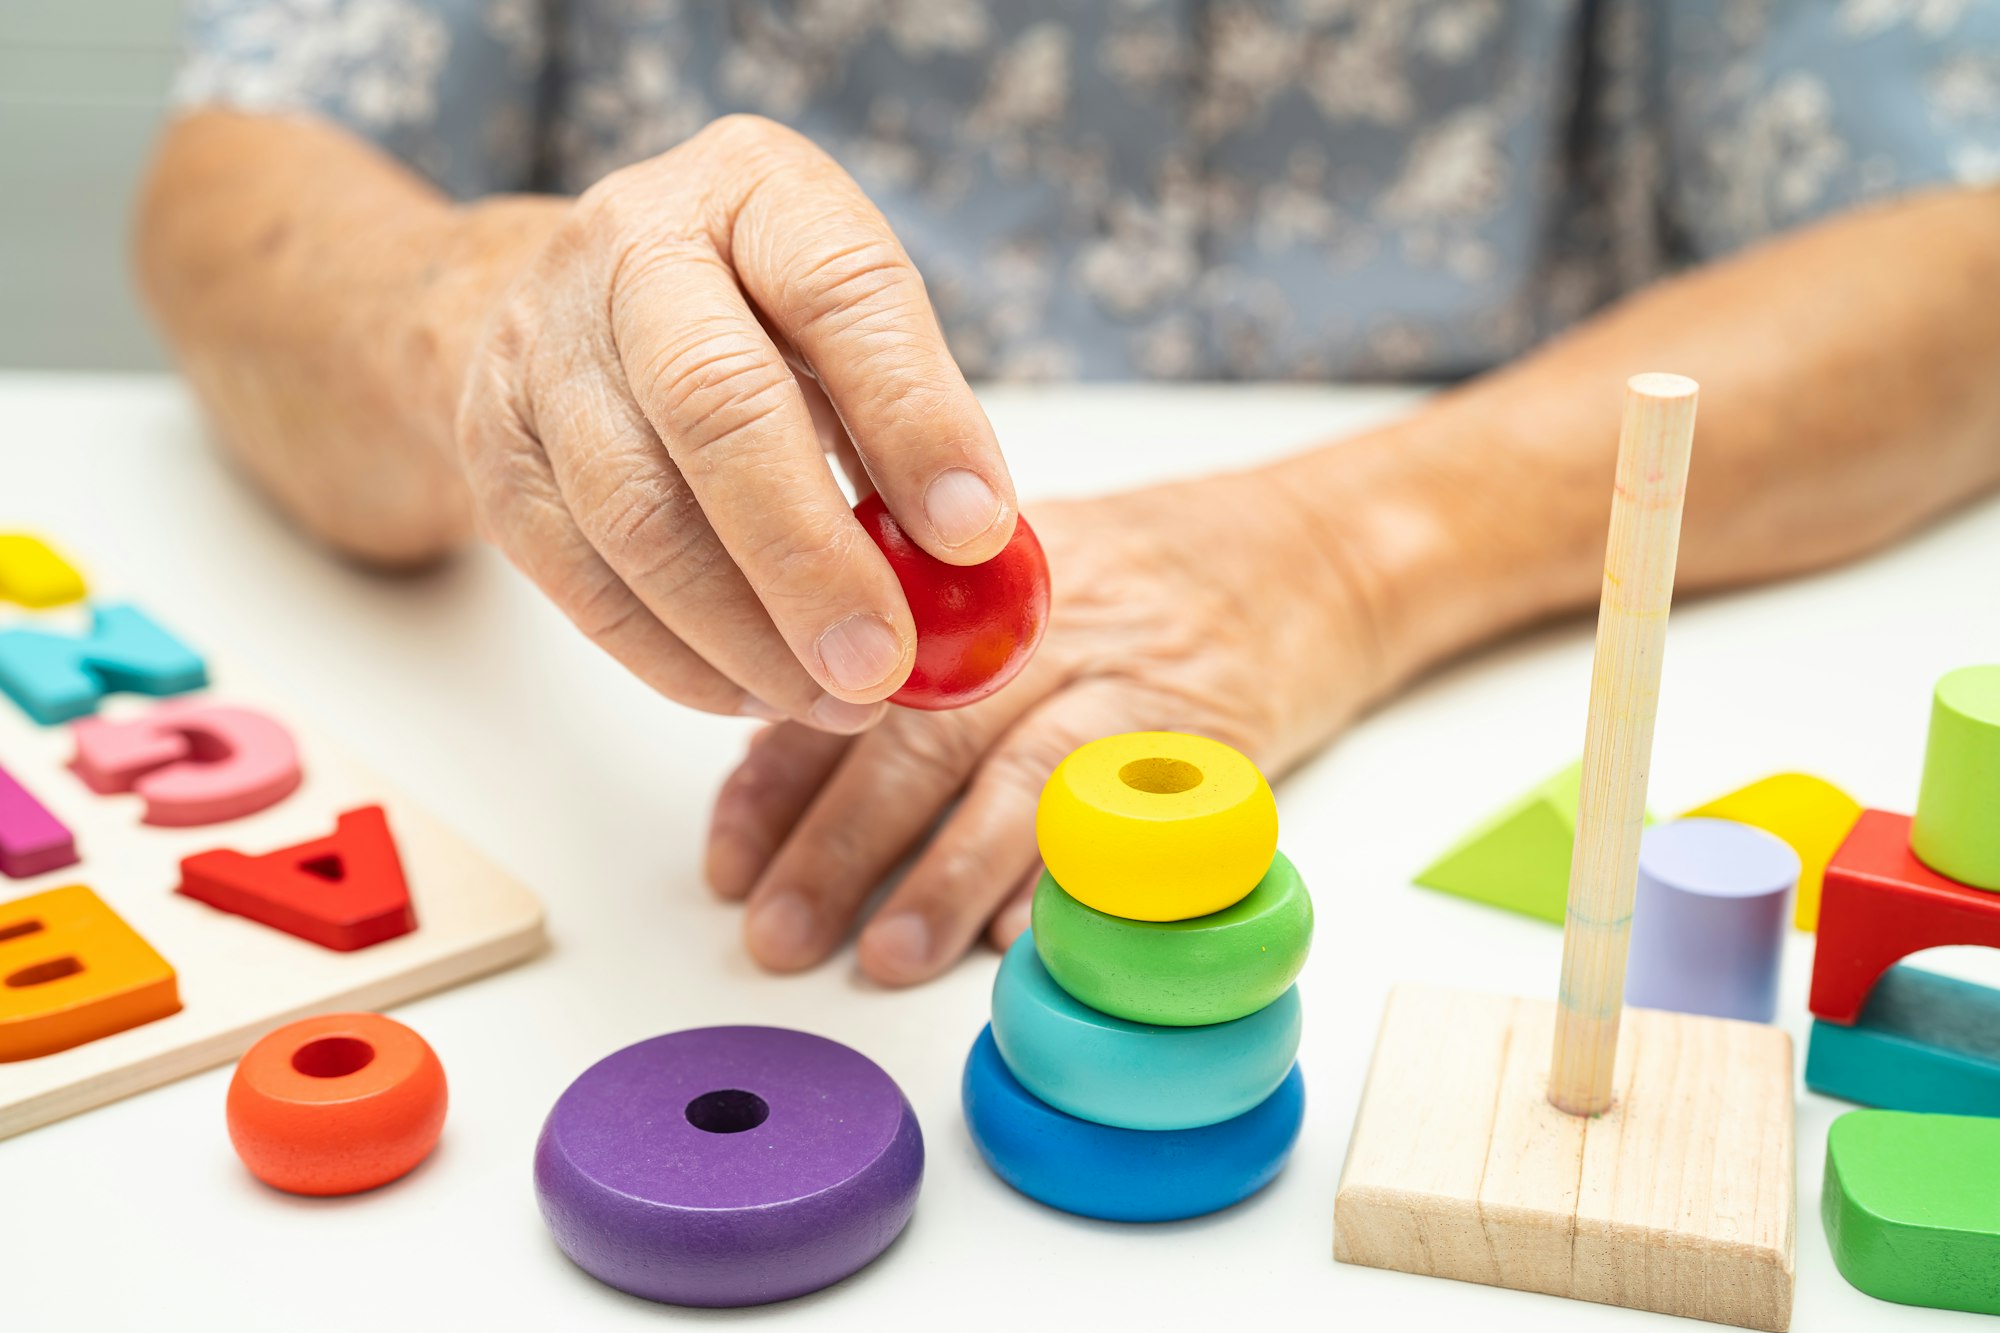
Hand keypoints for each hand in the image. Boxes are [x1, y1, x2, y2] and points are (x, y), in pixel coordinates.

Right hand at [454, 115, 1017, 732]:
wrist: (560, 305)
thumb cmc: (750, 321)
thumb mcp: (842, 326)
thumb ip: (908, 428)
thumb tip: (982, 577)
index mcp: (757, 189)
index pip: (844, 291)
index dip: (916, 418)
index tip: (978, 534)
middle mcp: (633, 245)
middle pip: (716, 406)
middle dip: (811, 557)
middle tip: (884, 665)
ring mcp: (540, 347)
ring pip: (637, 514)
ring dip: (746, 637)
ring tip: (836, 700)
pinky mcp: (493, 451)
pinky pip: (581, 582)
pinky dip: (677, 661)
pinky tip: (754, 692)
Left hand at [704, 469, 1389, 983]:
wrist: (1315, 551)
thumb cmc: (1142, 577)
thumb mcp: (1016, 572)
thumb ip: (910, 651)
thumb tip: (783, 758)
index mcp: (971, 582)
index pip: (849, 683)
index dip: (777, 775)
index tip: (728, 861)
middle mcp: (1039, 625)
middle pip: (919, 734)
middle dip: (837, 842)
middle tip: (777, 931)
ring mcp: (1126, 679)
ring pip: (1017, 778)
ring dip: (945, 875)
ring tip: (885, 956)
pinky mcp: (1209, 735)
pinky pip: (1131, 814)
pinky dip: (1072, 878)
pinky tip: (1019, 938)